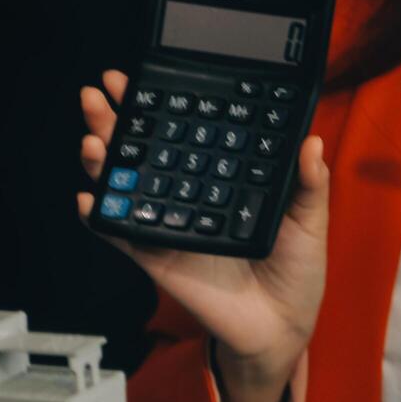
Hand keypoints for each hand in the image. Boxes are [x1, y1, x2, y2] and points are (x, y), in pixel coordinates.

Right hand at [78, 70, 329, 401]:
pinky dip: (101, 218)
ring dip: (103, 160)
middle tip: (101, 92)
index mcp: (221, 180)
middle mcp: (189, 197)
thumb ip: (310, 183)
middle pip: (144, 151)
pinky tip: (88, 198)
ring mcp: (169, 226)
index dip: (163, 104)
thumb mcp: (310, 220)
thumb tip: (313, 141)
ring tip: (94, 137)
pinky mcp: (158, 259)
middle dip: (117, 119)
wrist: (284, 326)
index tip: (146, 75)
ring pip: (125, 186)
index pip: (186, 134)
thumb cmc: (298, 272)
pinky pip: (122, 236)